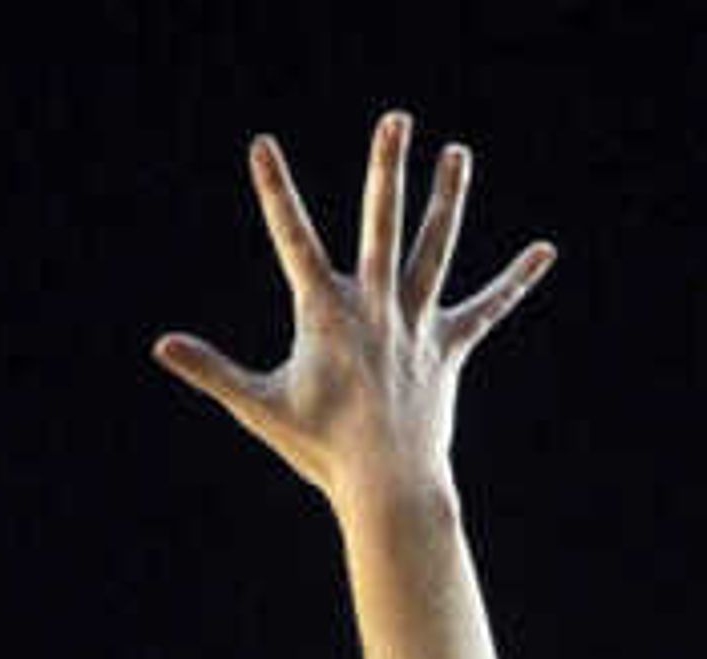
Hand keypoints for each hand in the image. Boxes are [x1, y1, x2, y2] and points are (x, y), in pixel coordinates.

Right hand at [154, 117, 551, 508]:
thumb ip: (213, 369)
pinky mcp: (449, 349)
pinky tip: (545, 251)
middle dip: (387, 168)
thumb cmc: (323, 453)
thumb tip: (161, 346)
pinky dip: (517, 280)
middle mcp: (376, 308)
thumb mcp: (262, 406)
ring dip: (447, 197)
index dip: (275, 191)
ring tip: (458, 152)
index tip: (262, 144)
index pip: (293, 239)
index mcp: (327, 314)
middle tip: (396, 118)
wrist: (389, 491)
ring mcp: (417, 325)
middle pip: (383, 223)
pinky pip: (489, 307)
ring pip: (435, 249)